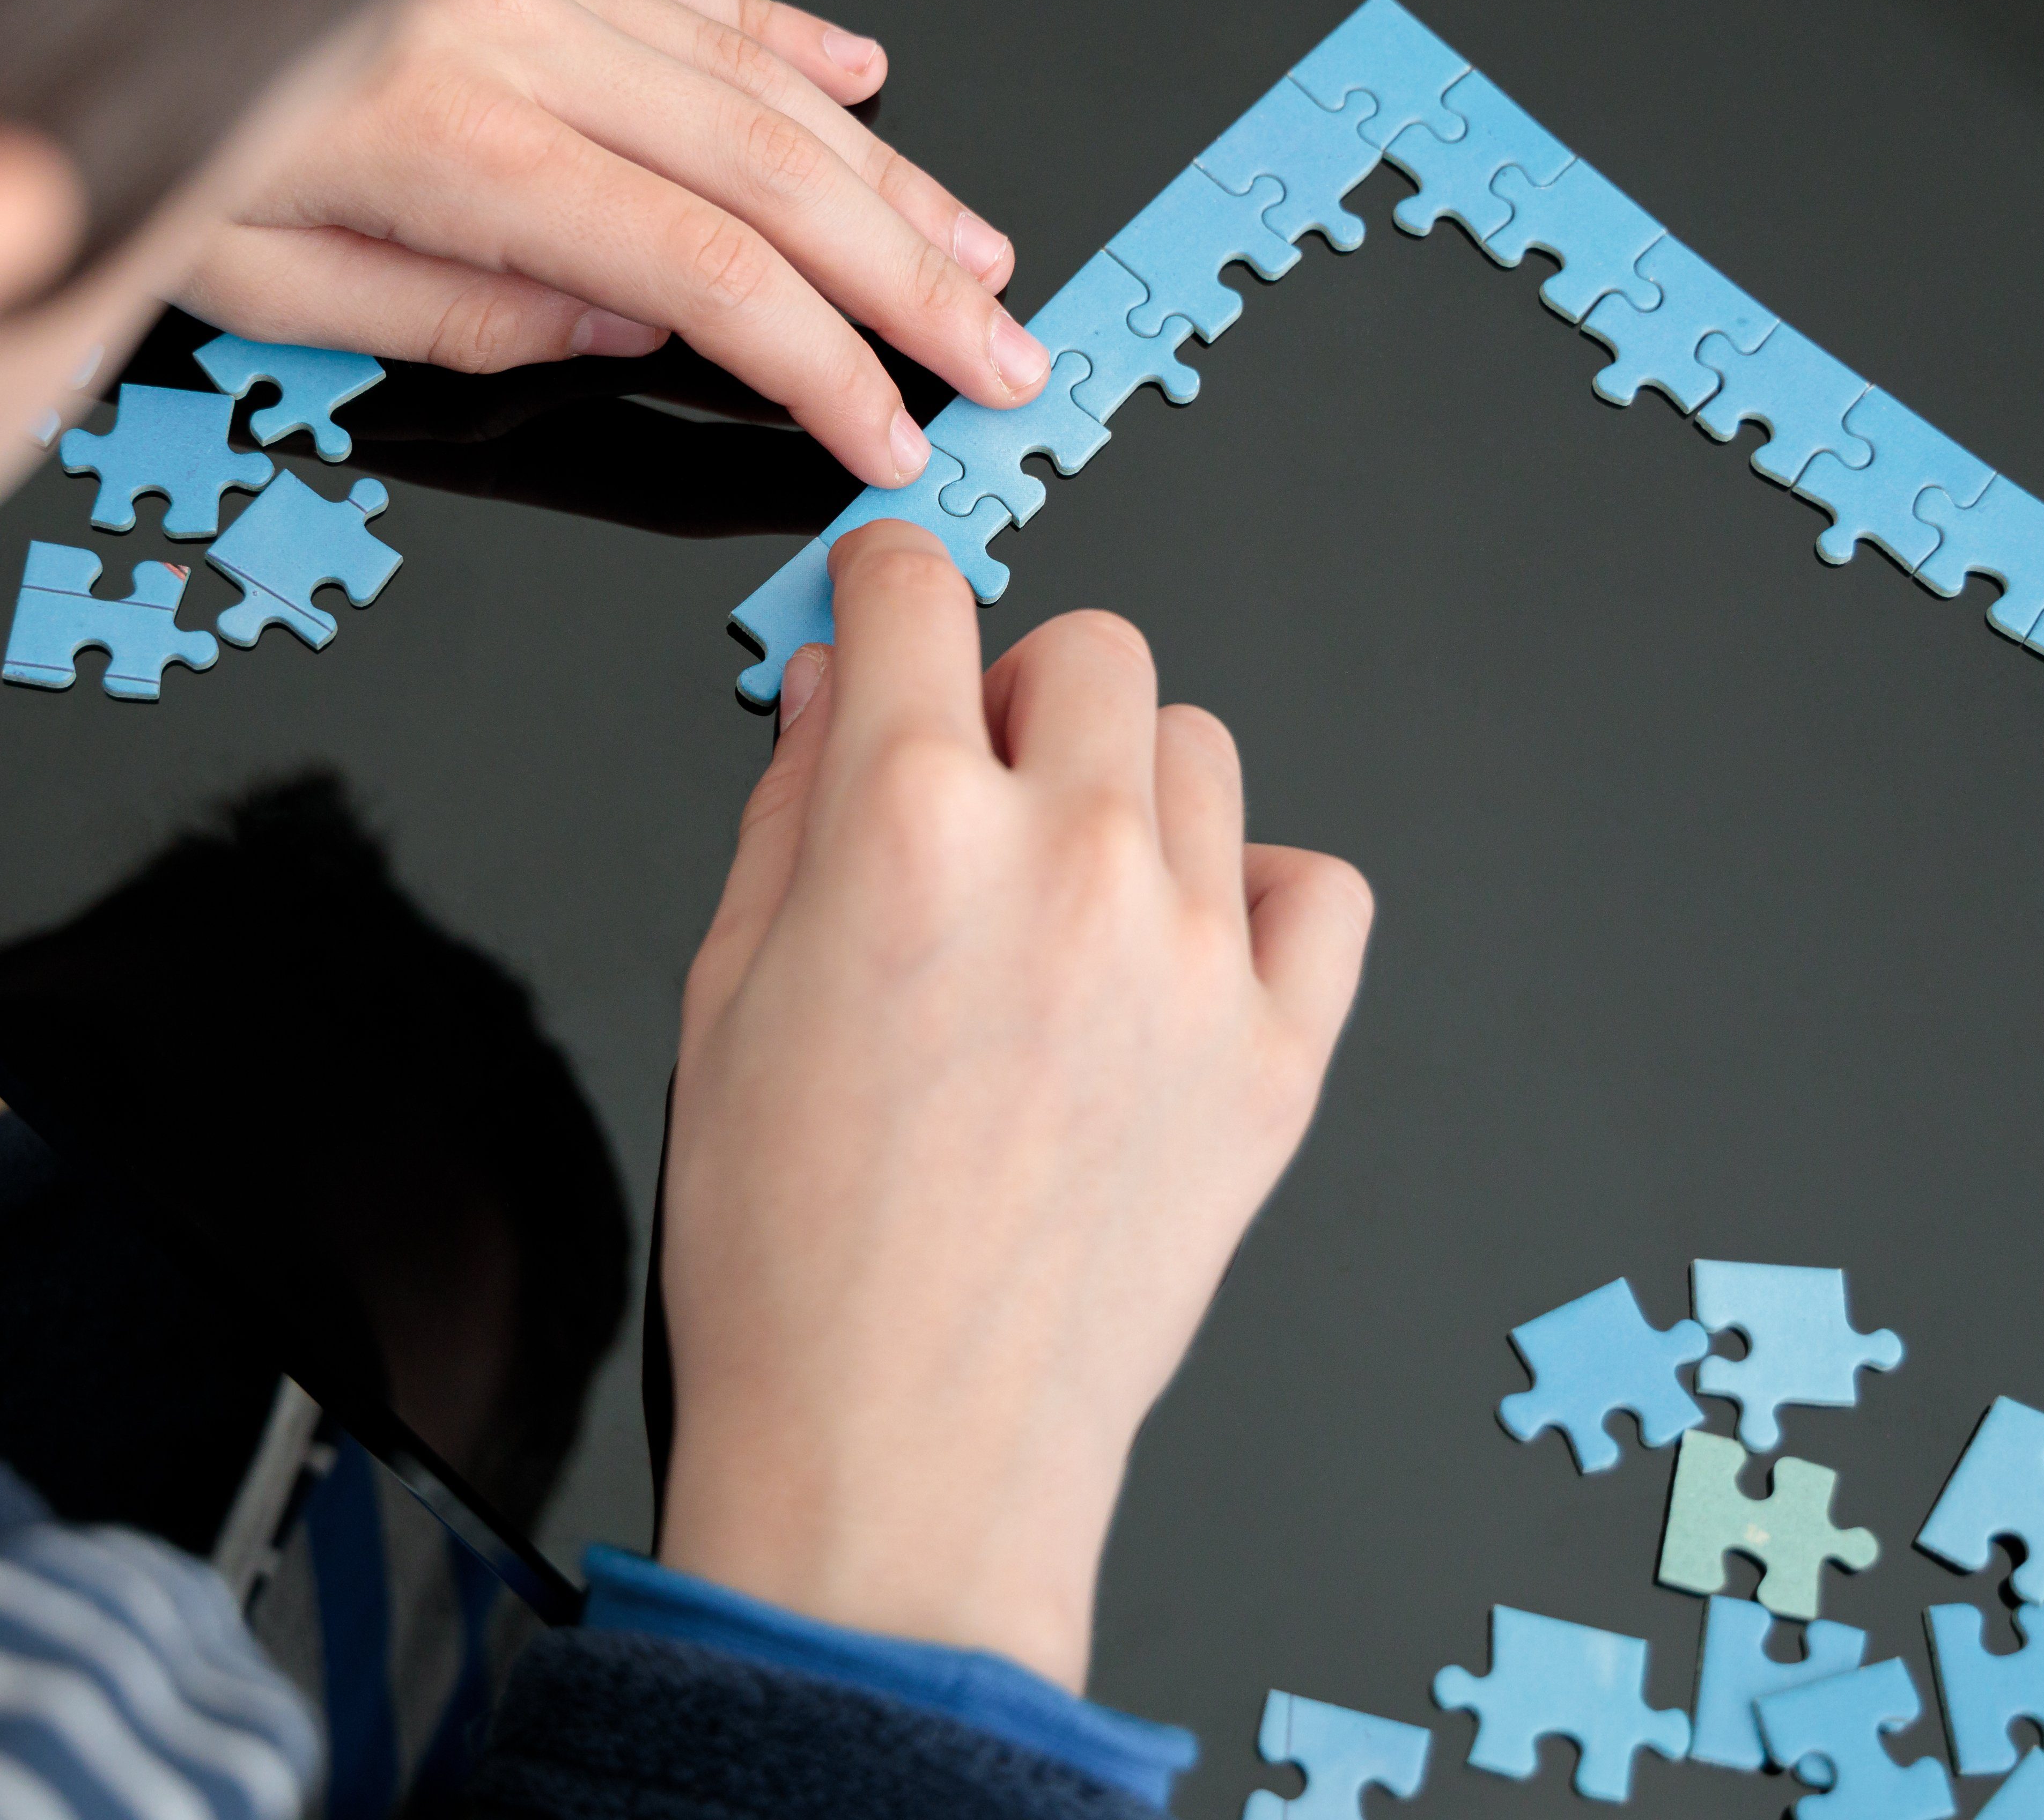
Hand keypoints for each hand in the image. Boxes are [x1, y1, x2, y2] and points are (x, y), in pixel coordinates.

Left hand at [177, 0, 1050, 488]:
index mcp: (448, 143)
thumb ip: (444, 310)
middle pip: (769, 167)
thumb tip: (624, 324)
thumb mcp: (242, 275)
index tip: (893, 435)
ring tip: (976, 247)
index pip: (699, 270)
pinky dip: (783, 32)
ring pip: (751, 73)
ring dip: (884, 168)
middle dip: (909, 274)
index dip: (819, 362)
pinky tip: (863, 76)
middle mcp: (510, 36)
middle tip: (1007, 352)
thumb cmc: (113, 117)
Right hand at [656, 524, 1374, 1688]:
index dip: (888, 588)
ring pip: (1198, 752)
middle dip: (1015, 694)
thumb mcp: (725, 992)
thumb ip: (790, 807)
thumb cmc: (792, 1251)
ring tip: (1063, 899)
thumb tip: (840, 682)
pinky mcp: (1277, 1057)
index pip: (917, 594)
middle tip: (973, 790)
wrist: (899, 1455)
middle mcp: (1066, 858)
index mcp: (906, 824)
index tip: (890, 608)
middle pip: (1090, 652)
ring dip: (1124, 790)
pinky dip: (1256, 896)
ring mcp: (1189, 956)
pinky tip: (1178, 957)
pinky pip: (1318, 888)